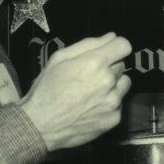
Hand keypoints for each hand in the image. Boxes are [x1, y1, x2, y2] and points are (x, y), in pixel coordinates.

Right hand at [20, 33, 132, 150]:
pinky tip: (91, 107)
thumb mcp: (59, 59)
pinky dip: (109, 104)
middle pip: (121, 65)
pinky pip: (119, 104)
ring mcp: (113, 101)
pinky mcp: (115, 118)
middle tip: (88, 77)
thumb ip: (88, 44)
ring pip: (124, 84)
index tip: (109, 53)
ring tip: (91, 93)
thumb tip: (111, 37)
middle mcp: (108, 81)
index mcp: (95, 63)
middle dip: (108, 68)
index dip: (115, 47)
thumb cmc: (46, 91)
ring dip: (113, 85)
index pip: (124, 46)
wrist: (40, 126)